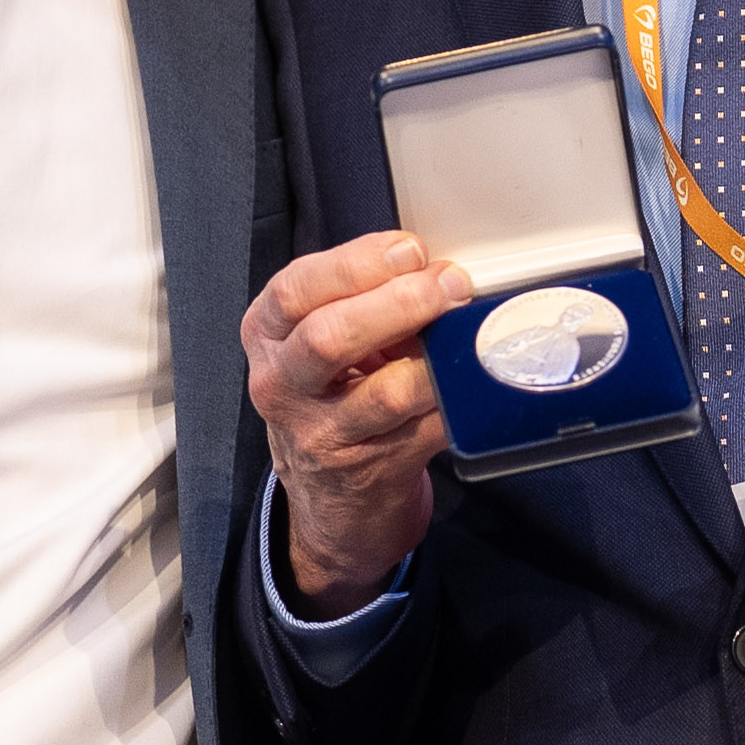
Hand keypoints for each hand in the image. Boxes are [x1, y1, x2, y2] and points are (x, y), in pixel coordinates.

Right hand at [244, 234, 467, 607]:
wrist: (330, 494)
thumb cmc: (331, 397)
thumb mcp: (320, 341)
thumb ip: (360, 297)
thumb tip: (432, 266)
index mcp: (268, 335)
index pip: (296, 290)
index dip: (357, 264)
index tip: (409, 250)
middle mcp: (284, 385)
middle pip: (330, 337)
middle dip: (401, 303)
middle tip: (450, 285)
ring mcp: (323, 434)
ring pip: (385, 392)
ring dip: (438, 358)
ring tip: (470, 332)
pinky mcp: (370, 470)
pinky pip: (427, 429)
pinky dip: (459, 401)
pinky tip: (476, 380)